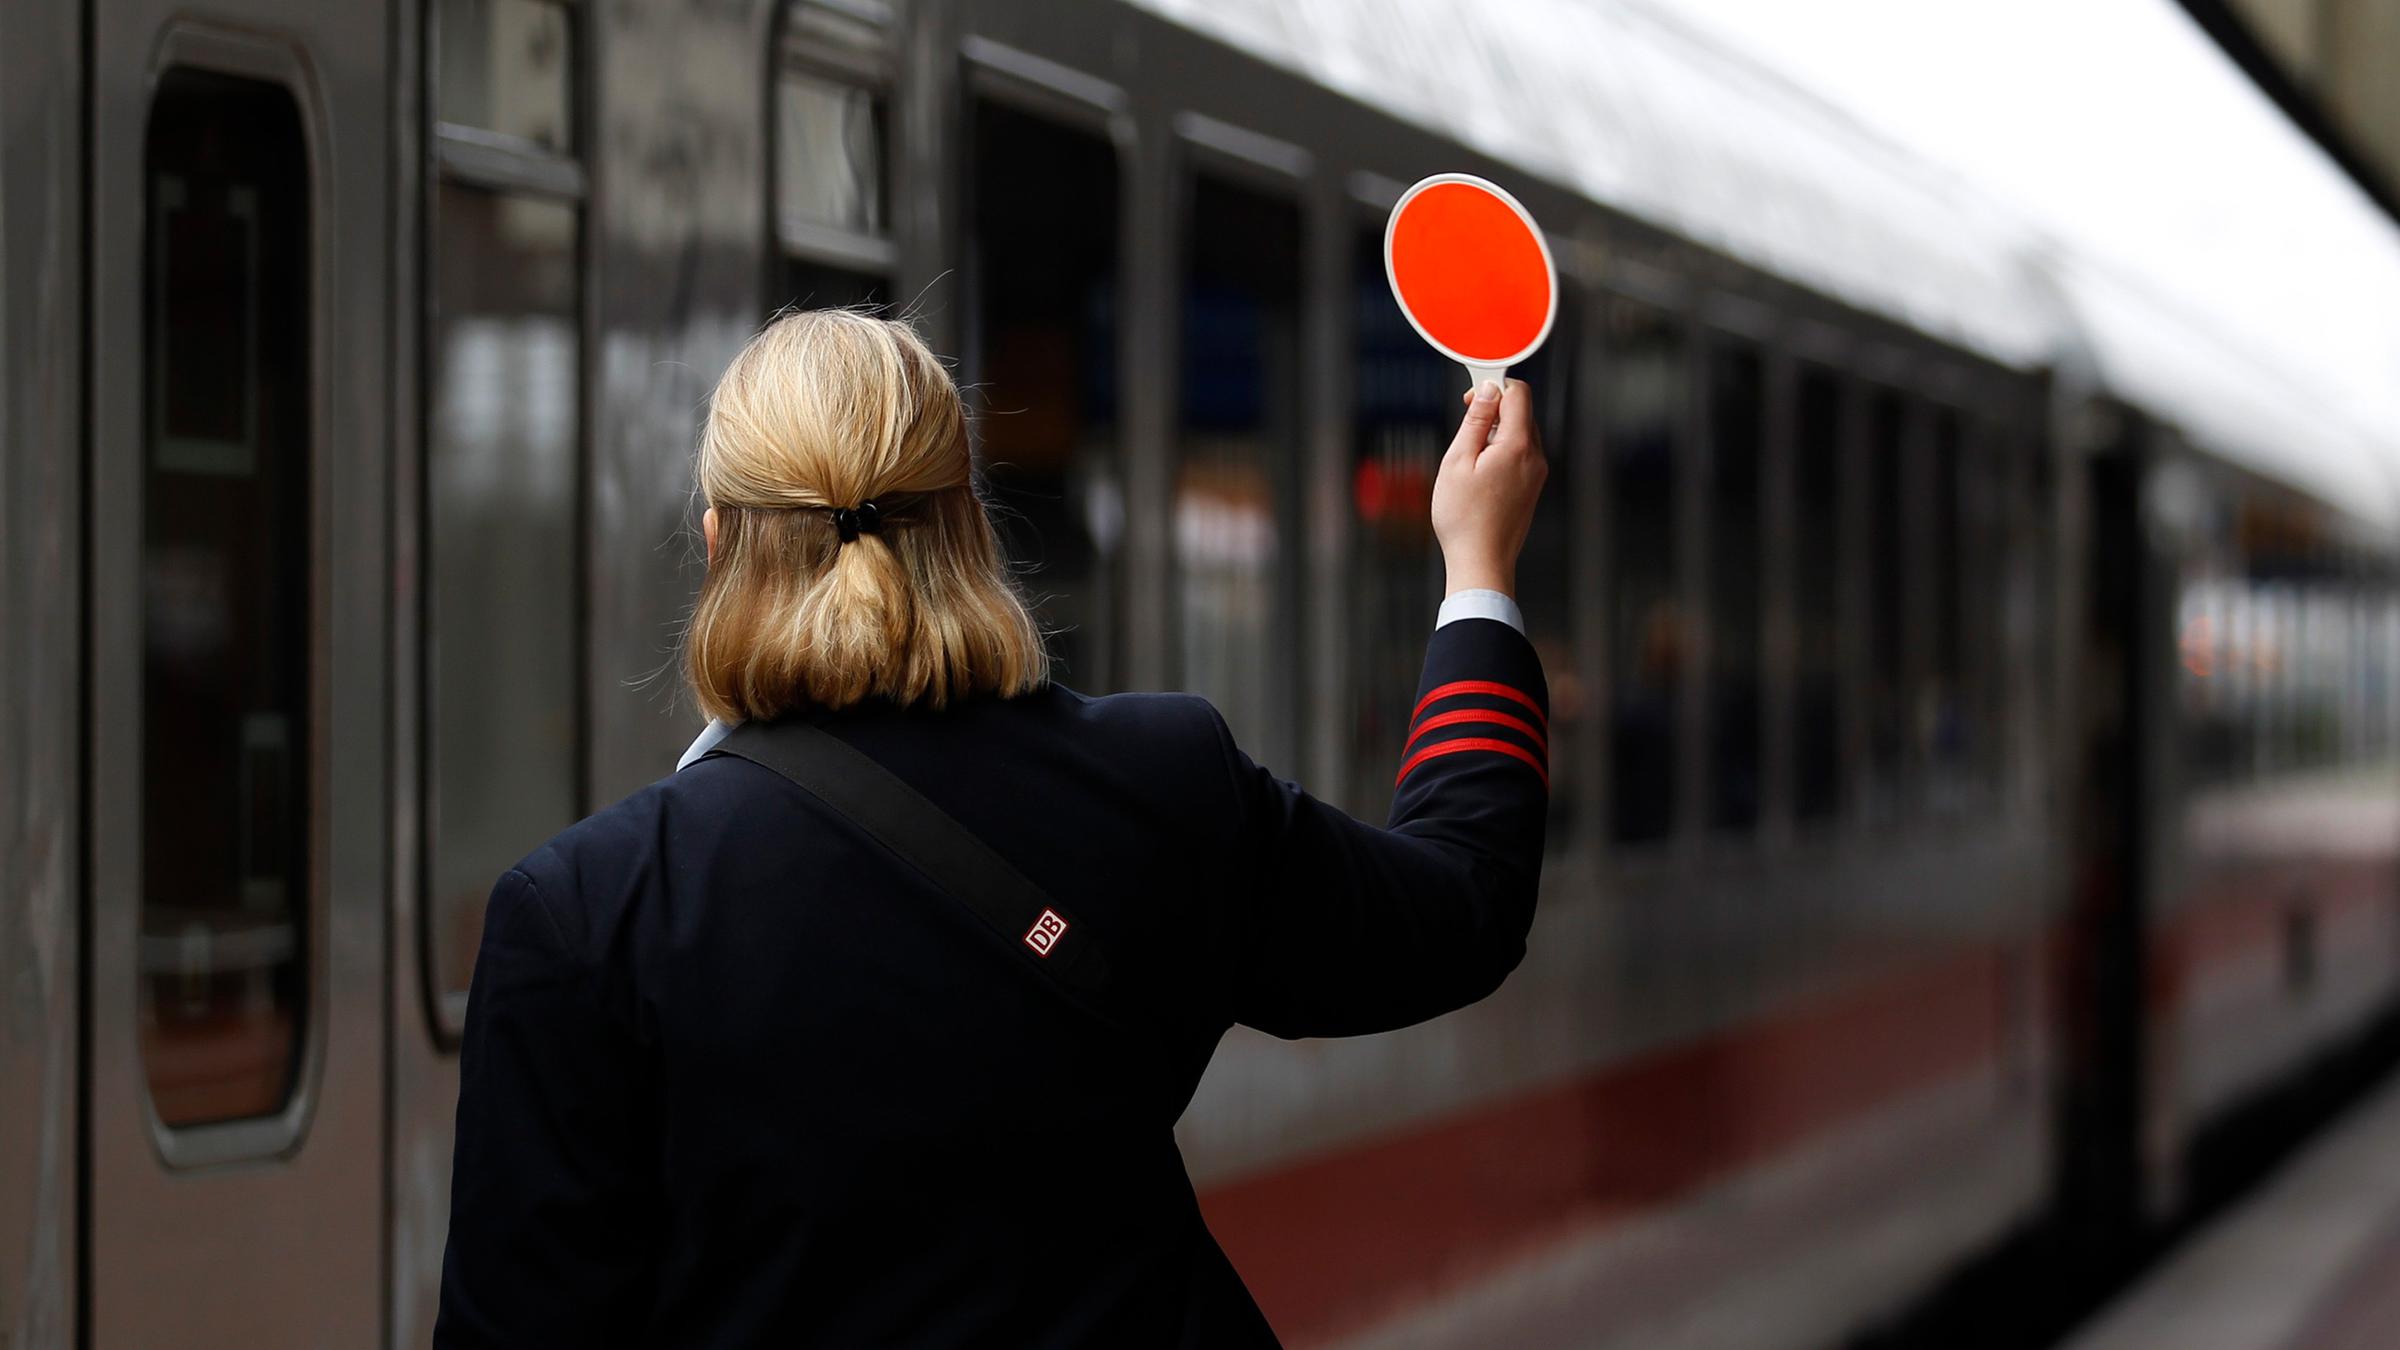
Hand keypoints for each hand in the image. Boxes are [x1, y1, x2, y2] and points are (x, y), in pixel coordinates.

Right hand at [1430, 379, 1545, 596]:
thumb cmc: (1464, 517)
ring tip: (1470, 458)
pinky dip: (1501, 452)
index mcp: (1518, 446)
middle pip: (1521, 413)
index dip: (1493, 386)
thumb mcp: (1457, 461)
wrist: (1481, 562)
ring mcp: (1536, 474)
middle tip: (1465, 426)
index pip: (1518, 394)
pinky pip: (1520, 456)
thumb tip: (1489, 392)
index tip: (1470, 396)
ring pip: (1521, 434)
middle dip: (1493, 410)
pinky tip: (1480, 474)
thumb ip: (1475, 421)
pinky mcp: (1532, 488)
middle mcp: (1535, 457)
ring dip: (1496, 433)